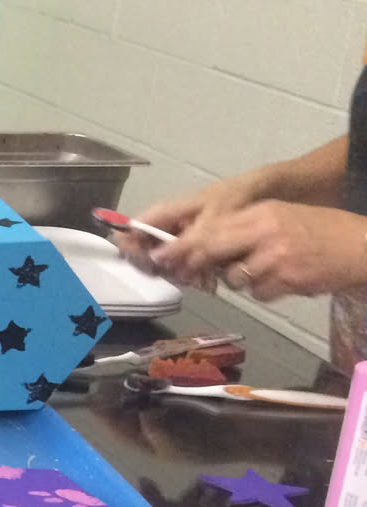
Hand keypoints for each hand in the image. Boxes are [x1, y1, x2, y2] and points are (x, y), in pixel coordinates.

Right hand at [114, 175, 259, 271]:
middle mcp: (171, 225)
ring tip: (202, 281)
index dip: (130, 247)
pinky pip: (188, 266)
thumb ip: (186, 240)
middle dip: (161, 267)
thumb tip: (156, 258)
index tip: (146, 263)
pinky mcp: (200, 249)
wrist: (270, 193)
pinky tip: (210, 282)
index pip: (133, 228)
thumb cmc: (238, 198)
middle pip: (147, 250)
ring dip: (181, 274)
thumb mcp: (213, 219)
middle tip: (182, 277)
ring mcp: (185, 238)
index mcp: (167, 212)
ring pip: (168, 262)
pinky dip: (196, 275)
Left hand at [150, 200, 366, 300]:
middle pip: (212, 250)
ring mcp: (275, 256)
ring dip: (241, 280)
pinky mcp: (286, 280)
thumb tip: (202, 249)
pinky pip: (257, 293)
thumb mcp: (281, 218)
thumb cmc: (321, 231)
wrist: (361, 248)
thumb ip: (244, 230)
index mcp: (261, 213)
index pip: (211, 229)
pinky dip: (265, 292)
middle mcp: (265, 231)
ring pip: (234, 278)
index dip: (183, 246)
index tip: (160, 256)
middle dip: (194, 264)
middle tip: (184, 273)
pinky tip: (284, 281)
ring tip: (267, 270)